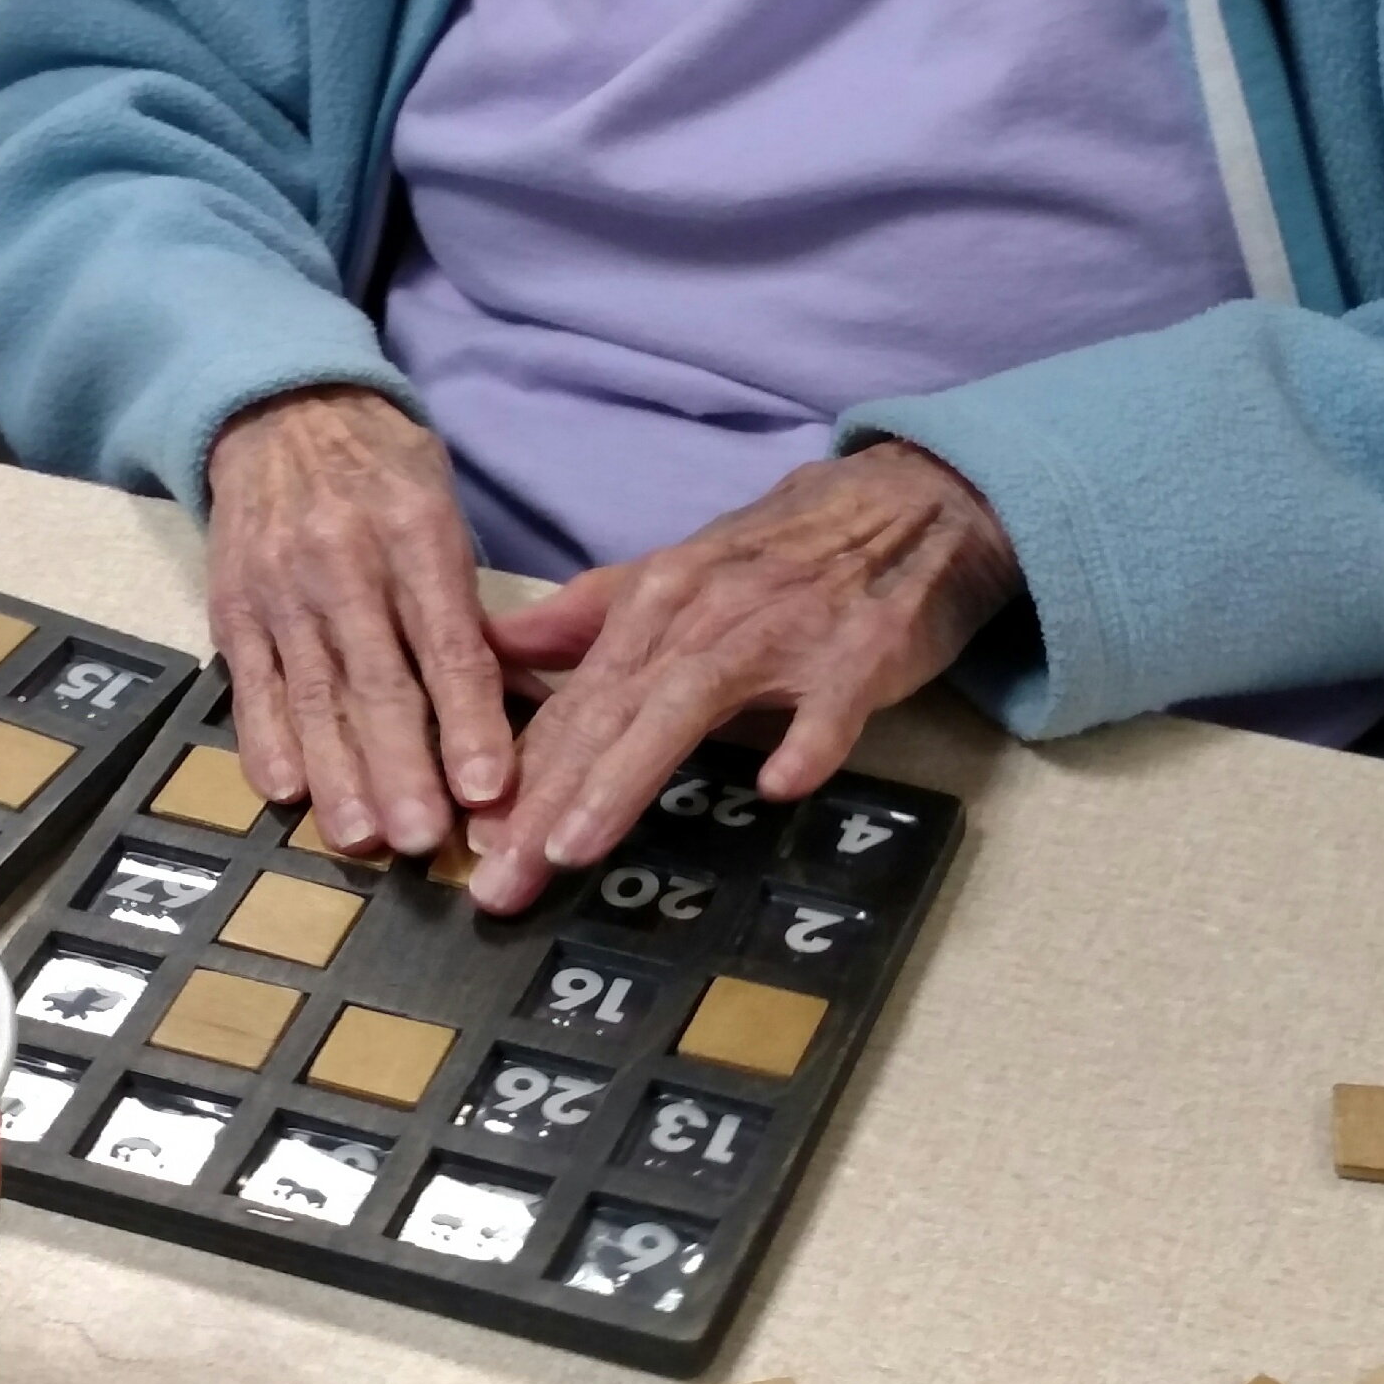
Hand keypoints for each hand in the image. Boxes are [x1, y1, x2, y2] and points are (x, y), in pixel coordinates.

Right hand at [207, 386, 512, 853]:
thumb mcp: (444, 513)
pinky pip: (250, 683)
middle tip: (421, 839)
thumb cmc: (385, 474)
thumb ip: (473, 609)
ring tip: (360, 837)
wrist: (283, 413)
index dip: (468, 721)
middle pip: (375, 680)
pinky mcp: (234, 607)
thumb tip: (527, 704)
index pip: (447, 642)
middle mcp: (344, 561)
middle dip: (400, 766)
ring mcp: (281, 587)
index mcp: (416, 532)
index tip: (487, 790)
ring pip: (312, 693)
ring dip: (337, 772)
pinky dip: (266, 741)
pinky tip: (287, 792)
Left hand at [465, 440, 1019, 912]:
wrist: (912, 502)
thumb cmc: (788, 553)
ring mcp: (780, 633)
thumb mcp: (678, 575)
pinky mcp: (859, 652)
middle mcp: (701, 615)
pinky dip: (806, 740)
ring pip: (685, 706)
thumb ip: (588, 618)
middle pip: (606, 715)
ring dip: (626, 777)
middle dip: (543, 801)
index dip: (516, 775)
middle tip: (497, 882)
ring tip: (573, 846)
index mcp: (654, 603)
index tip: (471, 845)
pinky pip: (830, 704)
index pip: (571, 702)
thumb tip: (496, 648)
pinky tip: (779, 785)